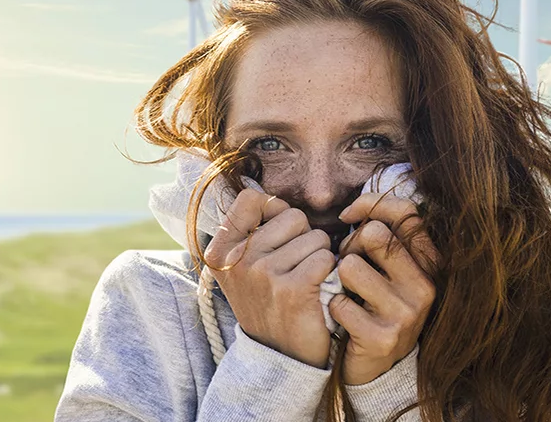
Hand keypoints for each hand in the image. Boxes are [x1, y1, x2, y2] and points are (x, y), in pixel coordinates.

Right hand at [205, 188, 336, 368]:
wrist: (280, 357)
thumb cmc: (268, 304)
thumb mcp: (242, 269)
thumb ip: (248, 231)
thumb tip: (263, 192)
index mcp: (220, 252)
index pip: (252, 199)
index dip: (275, 211)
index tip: (278, 235)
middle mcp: (237, 261)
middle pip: (291, 216)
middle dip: (303, 237)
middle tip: (294, 267)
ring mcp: (262, 275)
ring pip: (314, 237)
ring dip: (319, 256)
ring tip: (305, 281)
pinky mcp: (292, 290)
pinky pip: (325, 257)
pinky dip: (330, 272)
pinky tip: (318, 290)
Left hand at [329, 192, 438, 385]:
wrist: (375, 367)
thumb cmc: (374, 305)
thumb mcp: (387, 269)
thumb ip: (378, 235)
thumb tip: (350, 211)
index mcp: (429, 264)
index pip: (406, 212)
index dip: (371, 204)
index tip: (348, 215)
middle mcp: (424, 287)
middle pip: (374, 235)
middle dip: (350, 246)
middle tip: (349, 268)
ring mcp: (406, 314)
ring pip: (350, 266)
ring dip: (339, 279)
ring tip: (346, 293)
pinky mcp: (383, 337)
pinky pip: (339, 303)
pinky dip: (333, 309)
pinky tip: (344, 320)